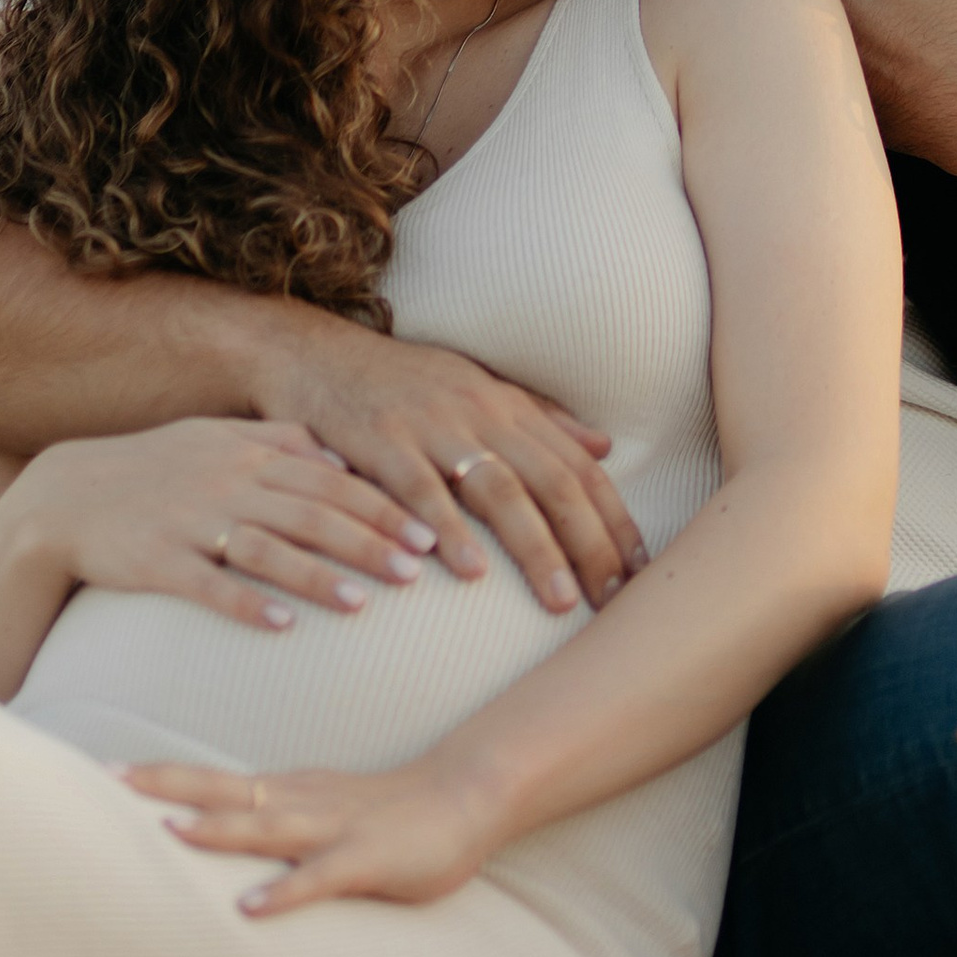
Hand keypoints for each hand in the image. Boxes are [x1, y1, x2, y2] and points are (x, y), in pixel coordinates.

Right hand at [17, 420, 430, 630]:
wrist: (66, 497)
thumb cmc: (153, 469)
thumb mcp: (216, 437)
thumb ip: (280, 441)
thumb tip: (340, 455)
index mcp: (247, 451)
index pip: (331, 478)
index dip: (383, 505)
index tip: (429, 531)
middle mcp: (226, 481)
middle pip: (312, 512)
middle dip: (369, 541)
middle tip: (418, 570)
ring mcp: (191, 521)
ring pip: (268, 548)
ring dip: (318, 576)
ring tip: (364, 603)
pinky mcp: (157, 561)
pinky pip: (208, 585)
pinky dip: (247, 605)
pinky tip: (282, 627)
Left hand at [125, 755, 490, 911]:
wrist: (466, 796)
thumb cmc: (392, 812)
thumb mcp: (325, 809)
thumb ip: (280, 822)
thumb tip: (229, 835)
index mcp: (288, 790)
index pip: (216, 780)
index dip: (165, 775)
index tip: (109, 770)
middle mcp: (300, 801)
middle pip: (224, 789)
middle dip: (168, 785)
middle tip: (111, 778)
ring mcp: (332, 828)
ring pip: (265, 826)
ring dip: (218, 828)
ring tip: (170, 831)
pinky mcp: (364, 860)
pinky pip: (317, 878)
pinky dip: (284, 891)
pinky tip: (252, 908)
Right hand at [246, 321, 648, 613]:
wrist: (316, 356)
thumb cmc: (403, 384)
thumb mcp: (478, 391)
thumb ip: (541, 420)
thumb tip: (606, 446)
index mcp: (508, 406)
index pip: (577, 467)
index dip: (614, 520)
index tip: (640, 573)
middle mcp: (480, 413)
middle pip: (550, 481)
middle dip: (589, 543)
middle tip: (614, 600)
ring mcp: (432, 427)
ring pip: (498, 489)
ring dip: (533, 547)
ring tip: (558, 600)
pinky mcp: (381, 443)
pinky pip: (420, 491)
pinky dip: (447, 530)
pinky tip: (466, 571)